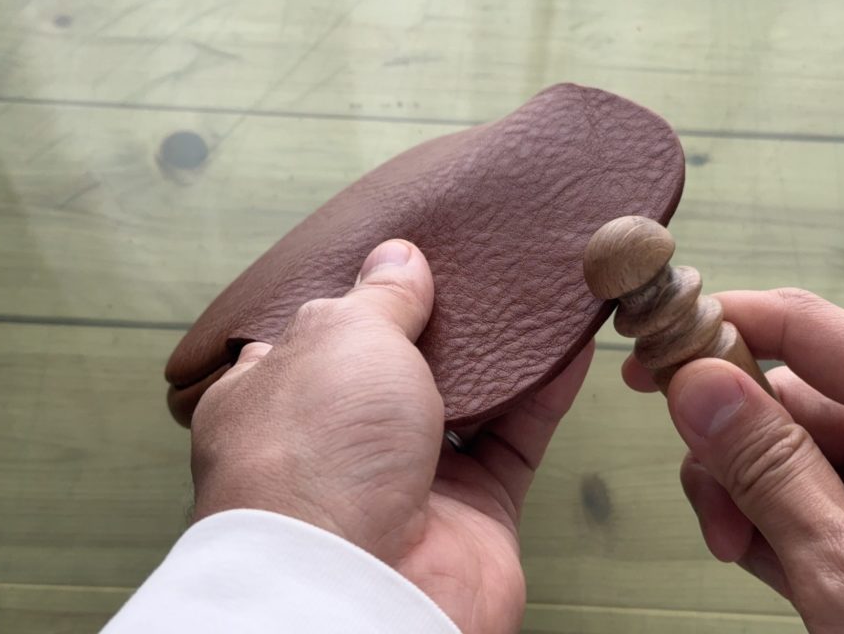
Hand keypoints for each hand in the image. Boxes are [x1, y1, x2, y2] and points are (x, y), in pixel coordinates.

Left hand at [190, 239, 593, 633]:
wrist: (359, 586)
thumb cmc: (318, 457)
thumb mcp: (343, 337)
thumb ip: (380, 296)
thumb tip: (399, 258)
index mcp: (275, 398)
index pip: (316, 337)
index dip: (359, 296)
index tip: (403, 259)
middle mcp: (337, 442)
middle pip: (397, 366)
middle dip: (437, 321)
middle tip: (476, 270)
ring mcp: (406, 480)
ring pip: (465, 401)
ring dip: (501, 353)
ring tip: (530, 294)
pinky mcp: (472, 512)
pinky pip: (518, 438)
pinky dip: (546, 392)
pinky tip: (567, 343)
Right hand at [624, 288, 843, 632]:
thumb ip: (764, 466)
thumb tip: (695, 383)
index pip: (804, 327)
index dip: (719, 328)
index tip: (653, 350)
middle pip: (789, 401)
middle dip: (735, 458)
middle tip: (719, 516)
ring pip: (792, 454)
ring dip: (753, 503)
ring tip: (753, 556)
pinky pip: (815, 495)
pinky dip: (782, 528)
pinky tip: (786, 570)